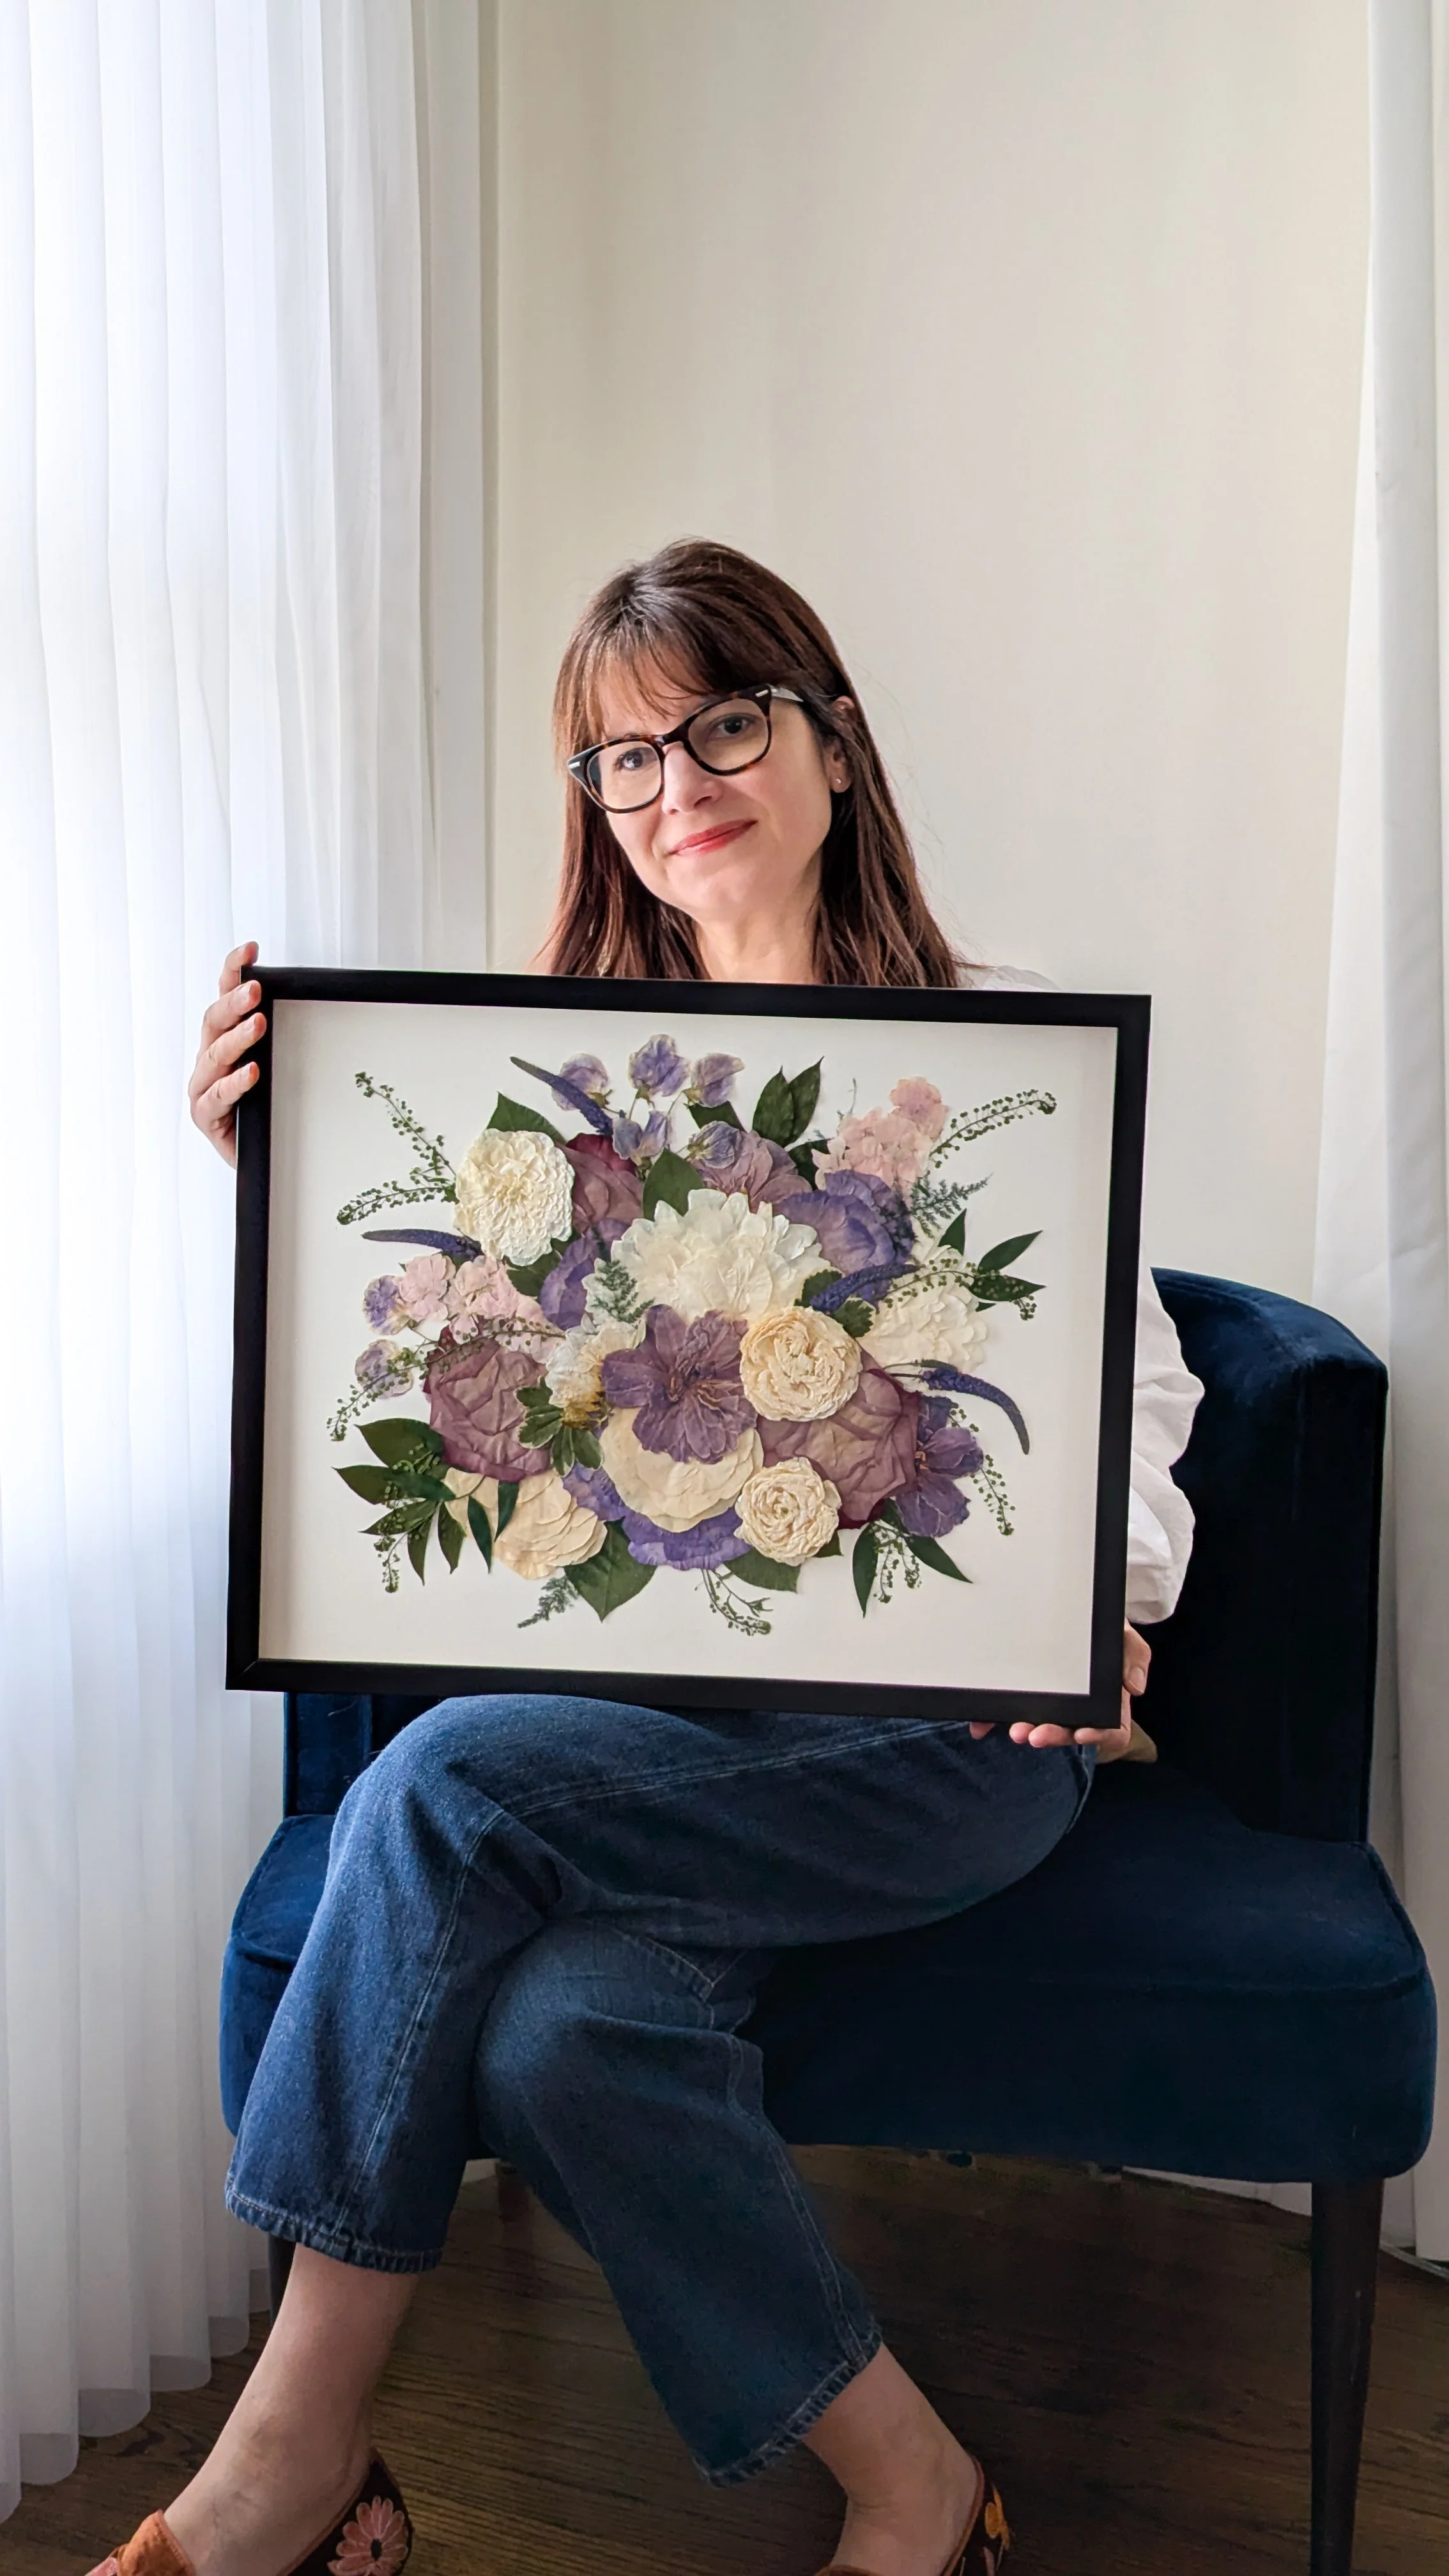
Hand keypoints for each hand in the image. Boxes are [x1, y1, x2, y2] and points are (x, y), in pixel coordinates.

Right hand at [189, 942, 264, 1167]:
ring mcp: (204, 1086)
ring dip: (237, 1038)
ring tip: (258, 1024)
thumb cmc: (268, 1108)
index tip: (250, 949)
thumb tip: (318, 1005)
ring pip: (215, 1055)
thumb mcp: (279, 1066)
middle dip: (234, 1002)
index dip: (233, 970)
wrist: (259, 1158)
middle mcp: (209, 1059)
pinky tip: (252, 1072)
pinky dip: (235, 1083)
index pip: (225, 997)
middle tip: (256, 988)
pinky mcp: (206, 1115)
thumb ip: (284, 1037)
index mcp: (225, 1040)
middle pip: (214, 1021)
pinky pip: (216, 1096)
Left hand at [968, 1620, 1149, 1761]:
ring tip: (1013, 1730)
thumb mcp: (1123, 1634)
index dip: (1097, 1737)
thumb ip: (1134, 1655)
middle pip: (1070, 1732)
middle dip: (1052, 1736)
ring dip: (1025, 1731)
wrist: (1075, 1604)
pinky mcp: (1026, 1695)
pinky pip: (1011, 1712)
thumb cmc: (1101, 1627)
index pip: (1110, 1730)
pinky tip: (982, 1725)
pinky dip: (995, 1721)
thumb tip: (1135, 1687)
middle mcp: (1079, 1707)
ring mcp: (1051, 1703)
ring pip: (1040, 1726)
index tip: (1081, 1733)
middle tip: (1033, 1735)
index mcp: (1108, 1700)